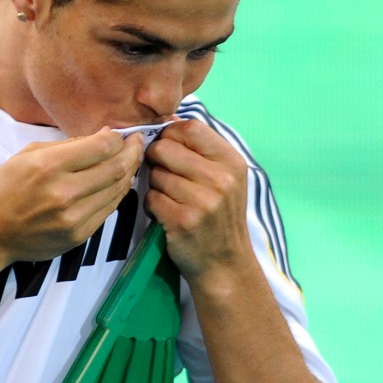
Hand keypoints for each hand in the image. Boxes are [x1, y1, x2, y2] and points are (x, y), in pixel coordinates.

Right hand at [0, 128, 143, 264]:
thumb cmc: (3, 188)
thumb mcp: (28, 154)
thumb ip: (68, 145)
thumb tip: (104, 136)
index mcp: (49, 166)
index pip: (103, 147)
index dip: (119, 139)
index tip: (123, 135)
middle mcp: (64, 192)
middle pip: (117, 168)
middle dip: (132, 153)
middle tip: (137, 144)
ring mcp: (73, 218)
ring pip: (118, 190)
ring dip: (128, 173)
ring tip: (128, 162)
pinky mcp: (78, 236)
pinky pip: (109, 210)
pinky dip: (116, 194)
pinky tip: (114, 184)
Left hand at [144, 118, 251, 280]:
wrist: (225, 264)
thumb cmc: (220, 216)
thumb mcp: (225, 178)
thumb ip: (200, 150)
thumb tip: (168, 118)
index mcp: (231, 162)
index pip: (190, 127)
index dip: (171, 134)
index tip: (168, 148)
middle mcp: (220, 179)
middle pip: (166, 147)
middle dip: (157, 159)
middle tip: (164, 175)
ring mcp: (202, 200)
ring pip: (155, 173)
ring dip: (155, 184)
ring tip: (171, 197)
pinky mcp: (182, 220)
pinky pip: (150, 197)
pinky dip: (152, 204)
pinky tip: (166, 214)